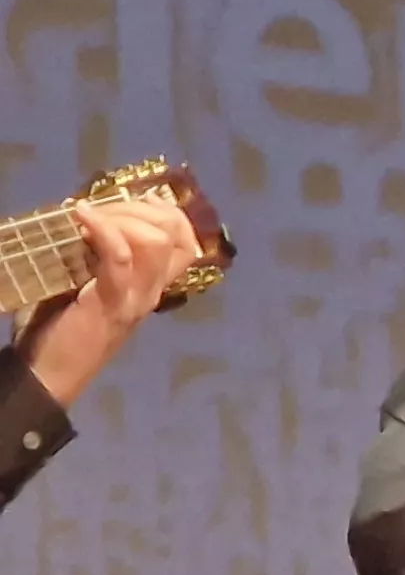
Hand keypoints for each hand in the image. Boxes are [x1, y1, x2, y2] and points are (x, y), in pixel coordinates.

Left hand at [14, 196, 201, 410]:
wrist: (49, 374)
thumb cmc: (61, 330)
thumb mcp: (88, 288)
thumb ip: (99, 261)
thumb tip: (89, 220)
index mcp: (150, 288)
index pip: (185, 244)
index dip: (169, 213)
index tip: (137, 200)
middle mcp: (151, 292)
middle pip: (176, 235)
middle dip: (141, 208)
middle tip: (103, 208)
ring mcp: (136, 298)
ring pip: (156, 242)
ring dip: (122, 217)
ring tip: (91, 216)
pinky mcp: (112, 303)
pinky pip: (121, 257)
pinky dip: (103, 230)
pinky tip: (82, 216)